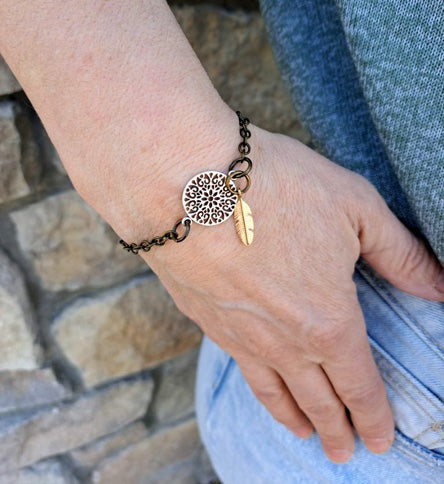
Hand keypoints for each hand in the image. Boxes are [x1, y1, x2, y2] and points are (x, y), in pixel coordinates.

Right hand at [122, 126, 443, 463]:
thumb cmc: (275, 187)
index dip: (373, 417)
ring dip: (296, 419)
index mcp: (329, 320)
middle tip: (343, 452)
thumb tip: (440, 287)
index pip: (359, 386)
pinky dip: (258, 391)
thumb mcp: (355, 207)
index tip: (380, 439)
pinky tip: (261, 387)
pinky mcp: (207, 321)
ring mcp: (241, 336)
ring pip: (275, 393)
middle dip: (336, 429)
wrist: (185, 184)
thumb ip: (400, 254)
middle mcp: (284, 341)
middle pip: (317, 400)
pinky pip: (240, 371)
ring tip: (307, 435)